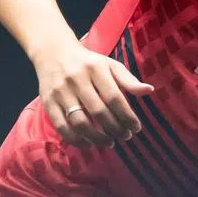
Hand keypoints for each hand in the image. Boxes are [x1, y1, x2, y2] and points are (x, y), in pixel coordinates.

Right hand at [33, 42, 154, 148]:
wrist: (53, 53)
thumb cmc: (89, 62)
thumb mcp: (110, 65)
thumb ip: (129, 80)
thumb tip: (150, 90)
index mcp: (96, 69)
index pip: (114, 97)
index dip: (127, 116)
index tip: (136, 128)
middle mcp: (77, 80)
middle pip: (98, 111)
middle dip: (115, 128)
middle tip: (125, 136)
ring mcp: (60, 92)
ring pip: (79, 122)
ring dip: (97, 137)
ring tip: (110, 142)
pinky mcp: (48, 103)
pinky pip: (62, 127)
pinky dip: (76, 139)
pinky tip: (89, 144)